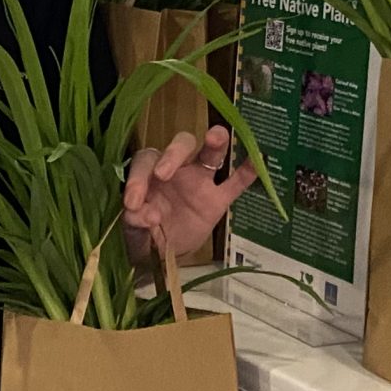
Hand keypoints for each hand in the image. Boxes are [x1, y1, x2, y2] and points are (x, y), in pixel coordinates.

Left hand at [123, 126, 257, 261]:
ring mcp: (199, 182)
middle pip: (179, 146)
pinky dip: (246, 173)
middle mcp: (176, 169)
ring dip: (214, 143)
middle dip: (172, 155)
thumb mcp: (132, 233)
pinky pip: (235, 184)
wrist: (163, 253)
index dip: (137, 179)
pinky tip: (257, 162)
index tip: (133, 202)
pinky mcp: (218, 200)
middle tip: (162, 175)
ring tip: (214, 137)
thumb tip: (146, 215)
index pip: (145, 163)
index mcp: (149, 173)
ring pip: (208, 154)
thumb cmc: (143, 233)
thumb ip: (134, 224)